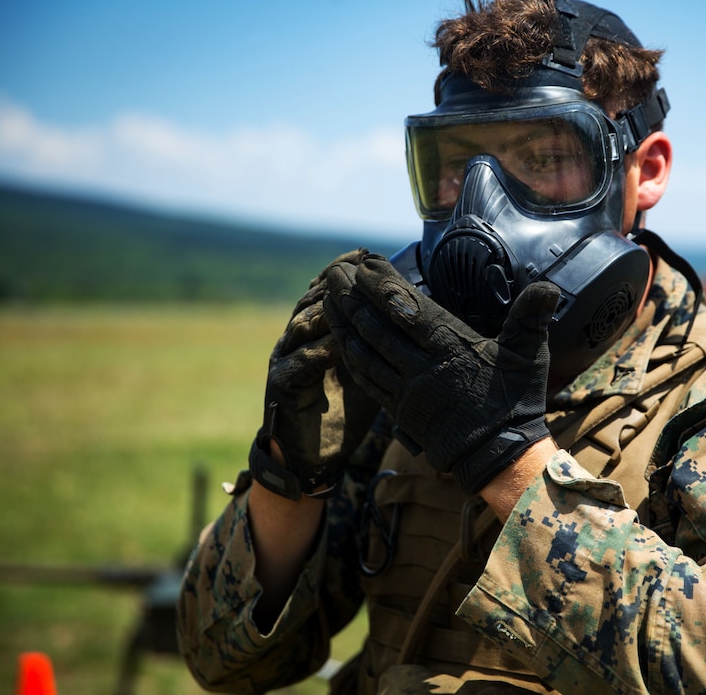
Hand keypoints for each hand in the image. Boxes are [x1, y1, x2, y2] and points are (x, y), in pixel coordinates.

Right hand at [250, 249, 380, 499]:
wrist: (318, 452)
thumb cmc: (348, 407)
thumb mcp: (373, 366)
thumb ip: (386, 339)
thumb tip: (424, 316)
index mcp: (321, 330)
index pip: (330, 290)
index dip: (346, 270)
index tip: (368, 253)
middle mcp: (300, 338)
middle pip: (313, 299)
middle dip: (334, 282)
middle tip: (356, 269)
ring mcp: (287, 360)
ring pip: (300, 325)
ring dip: (324, 312)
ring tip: (346, 300)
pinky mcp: (281, 387)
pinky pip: (295, 365)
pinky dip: (314, 354)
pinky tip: (335, 347)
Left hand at [324, 255, 558, 492]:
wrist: (500, 457)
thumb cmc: (516, 403)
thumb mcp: (529, 356)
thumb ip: (531, 318)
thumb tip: (549, 287)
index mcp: (452, 348)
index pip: (407, 310)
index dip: (382, 285)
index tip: (364, 263)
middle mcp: (423, 367)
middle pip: (377, 326)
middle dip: (352, 297)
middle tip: (334, 272)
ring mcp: (407, 391)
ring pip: (365, 352)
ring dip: (343, 324)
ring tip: (327, 298)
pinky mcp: (400, 410)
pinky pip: (367, 380)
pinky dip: (350, 358)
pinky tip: (339, 341)